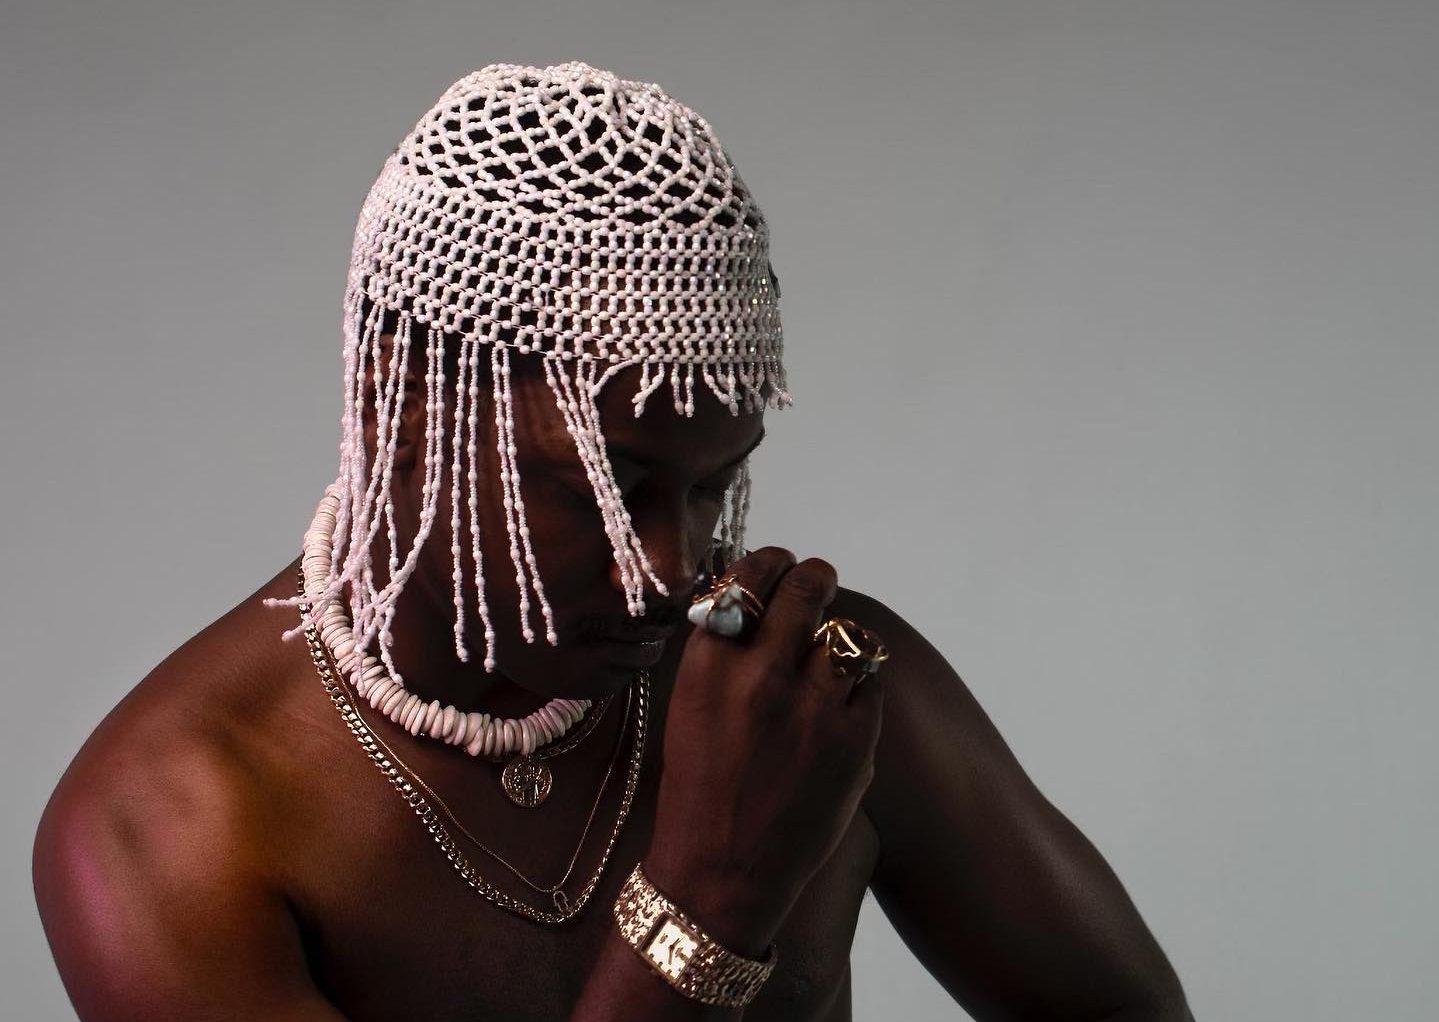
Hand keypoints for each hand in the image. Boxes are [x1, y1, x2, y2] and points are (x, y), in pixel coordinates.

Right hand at [647, 547, 884, 940]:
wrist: (722, 871)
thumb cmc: (697, 786)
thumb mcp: (689, 704)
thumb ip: (723, 650)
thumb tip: (754, 599)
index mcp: (710, 662)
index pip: (750, 577)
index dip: (770, 563)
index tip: (778, 565)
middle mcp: (763, 674)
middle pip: (808, 588)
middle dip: (814, 579)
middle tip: (815, 585)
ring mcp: (815, 707)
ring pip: (849, 632)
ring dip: (840, 634)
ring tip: (830, 648)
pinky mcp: (857, 740)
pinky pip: (872, 683)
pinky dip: (859, 684)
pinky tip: (842, 701)